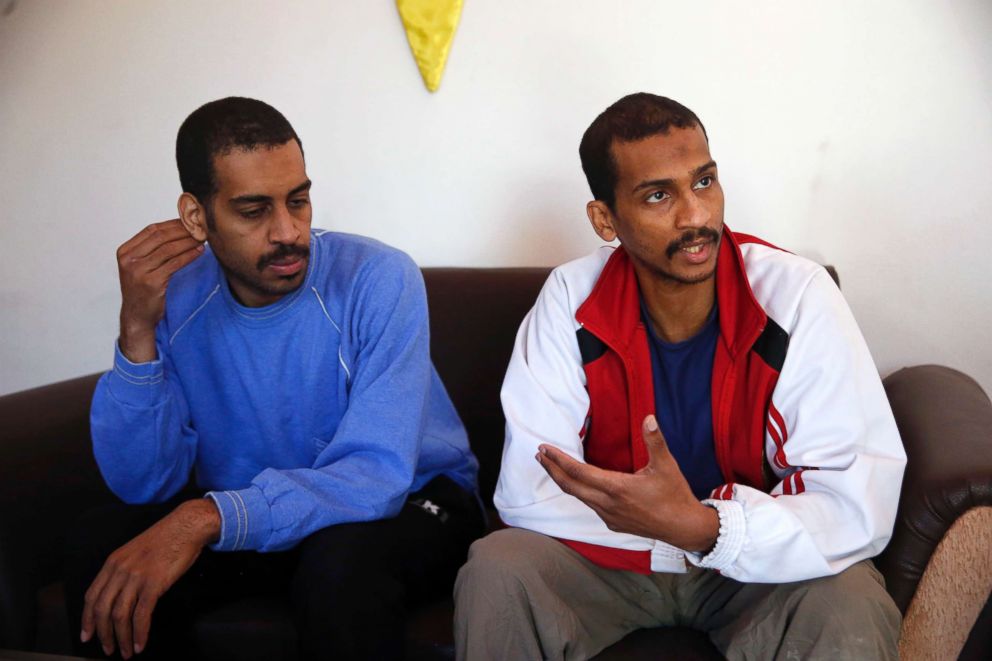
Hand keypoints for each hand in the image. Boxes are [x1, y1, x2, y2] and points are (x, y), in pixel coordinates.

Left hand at [80, 499, 220, 657]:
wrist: (186, 526)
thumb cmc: (166, 538)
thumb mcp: (136, 551)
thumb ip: (124, 570)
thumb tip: (121, 594)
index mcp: (113, 562)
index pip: (91, 596)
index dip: (87, 619)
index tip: (88, 635)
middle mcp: (120, 570)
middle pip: (102, 609)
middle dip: (103, 634)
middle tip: (108, 650)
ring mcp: (136, 576)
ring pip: (120, 615)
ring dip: (121, 638)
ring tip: (126, 651)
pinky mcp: (154, 583)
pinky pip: (142, 614)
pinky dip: (140, 632)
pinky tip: (141, 643)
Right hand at [117, 219, 203, 361]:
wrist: (137, 315)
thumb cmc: (142, 288)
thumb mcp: (140, 265)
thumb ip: (152, 248)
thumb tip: (178, 228)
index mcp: (125, 251)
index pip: (152, 230)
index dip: (172, 224)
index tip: (189, 221)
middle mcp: (129, 259)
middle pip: (161, 237)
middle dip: (183, 231)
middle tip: (200, 228)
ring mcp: (139, 271)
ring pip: (169, 249)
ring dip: (188, 242)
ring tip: (202, 239)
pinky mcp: (152, 282)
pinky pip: (175, 264)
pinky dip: (189, 256)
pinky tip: (199, 252)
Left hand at [536, 415, 718, 551]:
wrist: (683, 528)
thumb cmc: (675, 495)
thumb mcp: (666, 465)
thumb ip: (654, 441)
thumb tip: (648, 417)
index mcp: (617, 488)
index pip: (578, 472)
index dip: (558, 459)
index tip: (544, 449)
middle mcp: (607, 504)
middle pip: (570, 486)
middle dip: (552, 470)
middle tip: (540, 455)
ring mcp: (609, 516)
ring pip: (579, 497)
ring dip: (564, 481)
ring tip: (553, 467)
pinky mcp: (614, 523)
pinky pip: (590, 506)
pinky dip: (579, 492)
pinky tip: (580, 485)